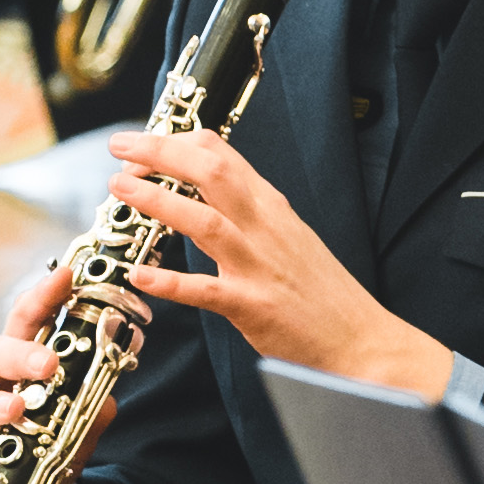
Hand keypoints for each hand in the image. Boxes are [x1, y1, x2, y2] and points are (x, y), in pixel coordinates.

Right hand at [0, 259, 97, 438]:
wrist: (3, 467)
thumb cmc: (34, 430)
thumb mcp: (70, 421)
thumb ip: (90, 408)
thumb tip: (108, 401)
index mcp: (25, 352)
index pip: (38, 315)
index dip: (50, 293)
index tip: (67, 274)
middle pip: (12, 330)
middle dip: (34, 320)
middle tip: (55, 353)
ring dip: (16, 364)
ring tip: (36, 381)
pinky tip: (9, 411)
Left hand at [111, 129, 451, 392]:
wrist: (363, 340)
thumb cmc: (323, 294)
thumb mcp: (290, 236)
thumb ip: (250, 211)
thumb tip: (210, 187)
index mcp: (273, 209)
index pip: (224, 155)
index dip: (176, 142)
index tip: (142, 145)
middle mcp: (267, 229)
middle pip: (213, 173)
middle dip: (162, 152)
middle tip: (120, 146)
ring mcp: (261, 267)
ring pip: (206, 222)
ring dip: (159, 201)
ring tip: (120, 187)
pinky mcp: (255, 306)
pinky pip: (207, 290)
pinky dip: (171, 282)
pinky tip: (140, 274)